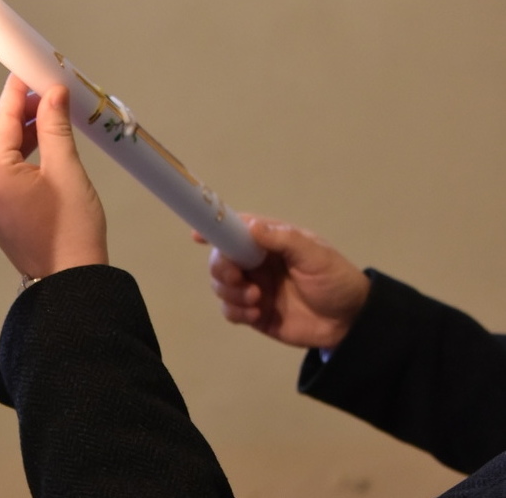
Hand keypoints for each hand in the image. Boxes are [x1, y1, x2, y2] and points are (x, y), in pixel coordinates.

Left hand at [0, 74, 107, 279]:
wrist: (69, 278)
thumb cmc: (72, 229)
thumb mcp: (67, 170)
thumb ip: (56, 126)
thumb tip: (53, 93)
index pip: (3, 117)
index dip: (17, 90)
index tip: (30, 69)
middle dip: (19, 110)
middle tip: (48, 94)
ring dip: (20, 130)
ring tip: (51, 117)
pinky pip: (0, 168)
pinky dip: (18, 152)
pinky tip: (42, 143)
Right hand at [196, 216, 370, 348]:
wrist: (351, 322)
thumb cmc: (336, 280)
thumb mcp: (316, 255)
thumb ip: (283, 240)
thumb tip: (251, 227)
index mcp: (270, 242)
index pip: (236, 229)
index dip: (215, 229)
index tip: (198, 236)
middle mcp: (256, 262)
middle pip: (220, 259)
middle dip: (221, 268)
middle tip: (238, 278)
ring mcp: (253, 287)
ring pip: (220, 285)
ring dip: (230, 292)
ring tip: (256, 299)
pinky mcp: (254, 312)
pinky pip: (229, 310)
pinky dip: (236, 312)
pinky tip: (256, 314)